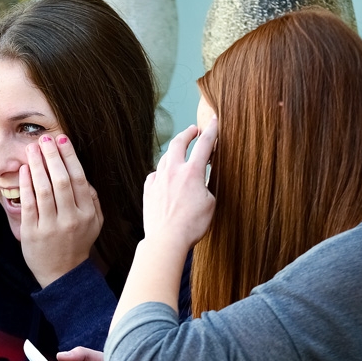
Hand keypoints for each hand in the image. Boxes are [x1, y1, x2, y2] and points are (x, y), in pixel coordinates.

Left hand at [19, 135, 102, 286]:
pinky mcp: (32, 233)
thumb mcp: (94, 222)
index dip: (69, 156)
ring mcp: (51, 226)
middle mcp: (71, 219)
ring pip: (44, 190)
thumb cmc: (77, 243)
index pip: (78, 178)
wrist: (62, 274)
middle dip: (52, 156)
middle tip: (44, 139)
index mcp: (87, 214)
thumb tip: (82, 175)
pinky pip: (29, 204)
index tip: (61, 138)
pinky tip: (24, 170)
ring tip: (32, 149)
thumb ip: (92, 199)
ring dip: (38, 166)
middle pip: (61, 180)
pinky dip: (25, 185)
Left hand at [143, 117, 217, 256]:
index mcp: (192, 173)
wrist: (166, 239)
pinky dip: (162, 171)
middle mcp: (173, 171)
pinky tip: (164, 175)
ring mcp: (158, 180)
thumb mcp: (210, 204)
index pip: (204, 145)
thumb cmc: (192, 225)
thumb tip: (201, 183)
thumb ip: (206, 187)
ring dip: (174, 152)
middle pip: (179, 143)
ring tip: (180, 152)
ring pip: (165, 158)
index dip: (211, 130)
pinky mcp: (148, 190)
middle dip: (187, 133)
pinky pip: (155, 174)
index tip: (213, 121)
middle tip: (193, 130)